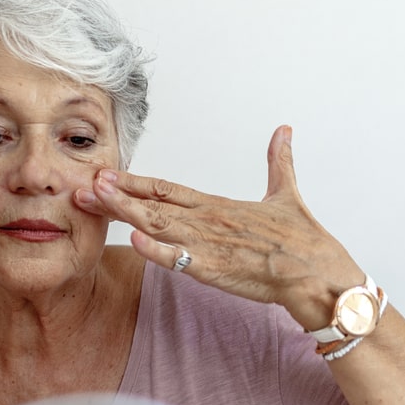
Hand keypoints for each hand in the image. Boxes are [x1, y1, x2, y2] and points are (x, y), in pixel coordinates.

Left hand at [72, 126, 363, 329]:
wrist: (320, 274)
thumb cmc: (304, 241)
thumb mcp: (288, 194)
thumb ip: (279, 163)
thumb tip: (284, 130)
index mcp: (218, 205)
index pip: (168, 189)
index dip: (135, 182)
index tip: (107, 174)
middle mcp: (209, 220)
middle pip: (153, 204)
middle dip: (117, 195)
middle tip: (84, 183)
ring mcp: (210, 244)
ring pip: (158, 226)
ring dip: (126, 213)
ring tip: (96, 200)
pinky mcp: (216, 270)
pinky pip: (180, 260)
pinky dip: (157, 251)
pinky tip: (133, 242)